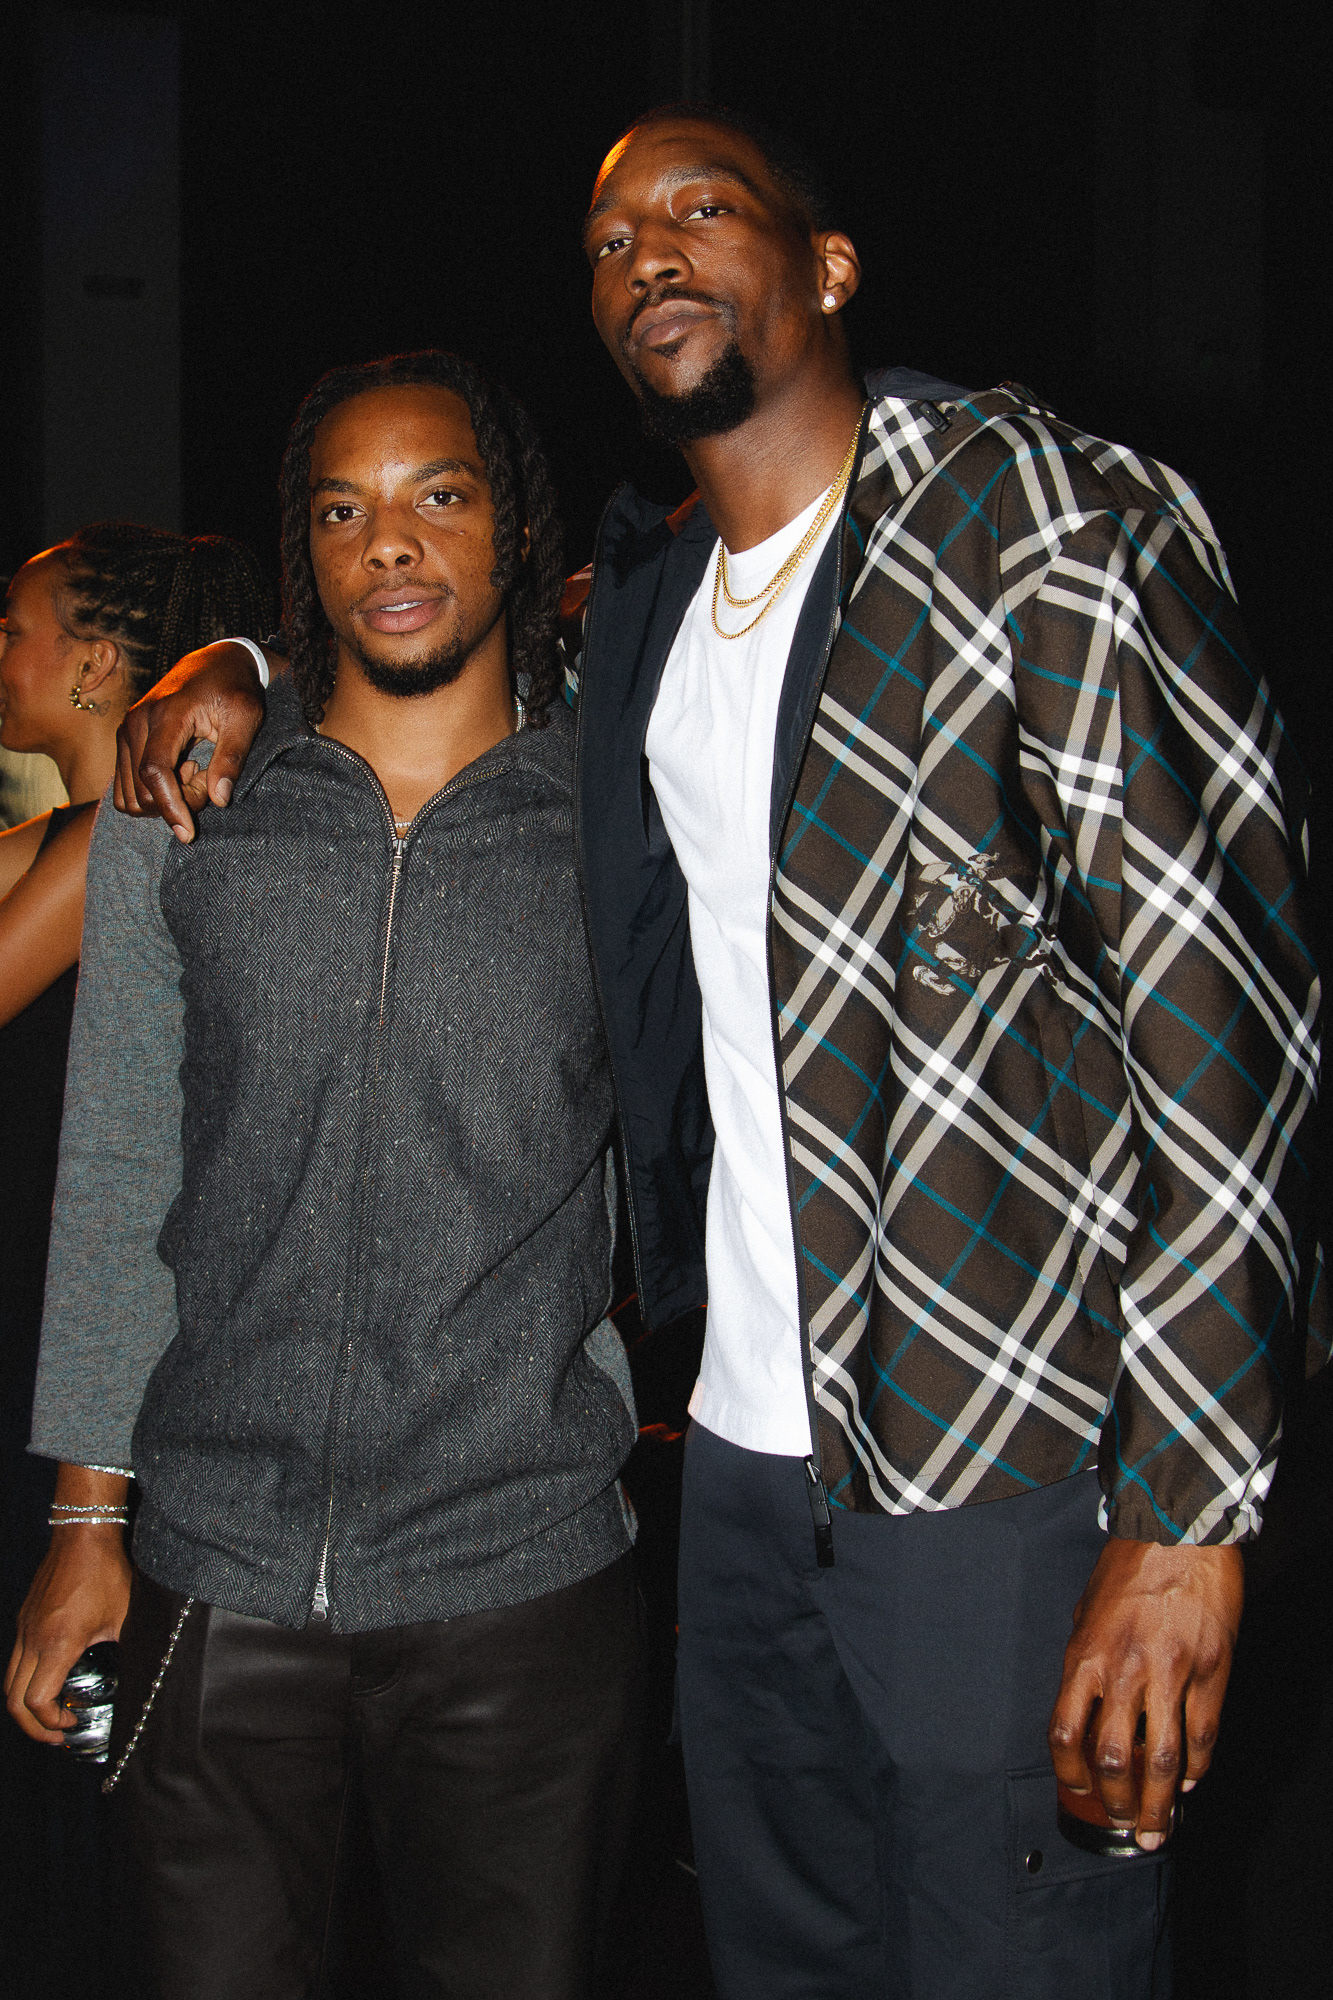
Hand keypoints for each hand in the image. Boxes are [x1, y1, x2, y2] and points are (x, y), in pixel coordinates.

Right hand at [6, 1527, 131, 1744]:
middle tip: (58, 1732)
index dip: (50, 1723)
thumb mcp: (124, 1617)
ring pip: (9, 1681)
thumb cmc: (106, 1573)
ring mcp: (23, 1629)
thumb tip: (145, 1673)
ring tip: (52, 1713)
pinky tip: (52, 1679)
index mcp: (57, 1644)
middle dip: (33, 1726)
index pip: (36, 1702)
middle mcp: (32, 1640)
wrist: (82, 1536)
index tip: (73, 1722)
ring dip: (26, 1705)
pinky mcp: (23, 1620)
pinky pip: (15, 1661)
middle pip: (13, 1701)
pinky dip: (26, 1680)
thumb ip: (127, 1649)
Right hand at [114, 640, 268, 842]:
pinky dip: (152, 792)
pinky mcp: (125, 740)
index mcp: (166, 714)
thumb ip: (232, 758)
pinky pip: (126, 786)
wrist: (215, 663)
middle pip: (141, 790)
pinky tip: (180, 771)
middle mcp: (136, 722)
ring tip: (195, 773)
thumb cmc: (234, 689)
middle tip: (208, 780)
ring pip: (130, 794)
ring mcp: (126, 731)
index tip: (189, 833)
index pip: (154, 772)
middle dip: (177, 802)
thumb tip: (220, 799)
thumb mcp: (246, 718)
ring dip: (164, 799)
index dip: (170, 807)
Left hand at [1047, 1536, 1243, 1849]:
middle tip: (1123, 1825)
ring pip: (1162, 1759)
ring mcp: (1170, 1672)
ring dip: (1158, 1804)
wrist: (1178, 1531)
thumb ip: (1087, 1659)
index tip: (1079, 1793)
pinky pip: (1202, 1735)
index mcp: (1085, 1654)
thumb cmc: (1130, 1564)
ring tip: (1157, 1828)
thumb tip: (1088, 1705)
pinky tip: (1188, 1783)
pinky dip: (1195, 1768)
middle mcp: (1124, 1670)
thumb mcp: (1087, 1608)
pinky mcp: (1211, 1669)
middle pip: (1115, 1759)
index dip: (1070, 1775)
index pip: (1066, 1733)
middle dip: (1117, 1804)